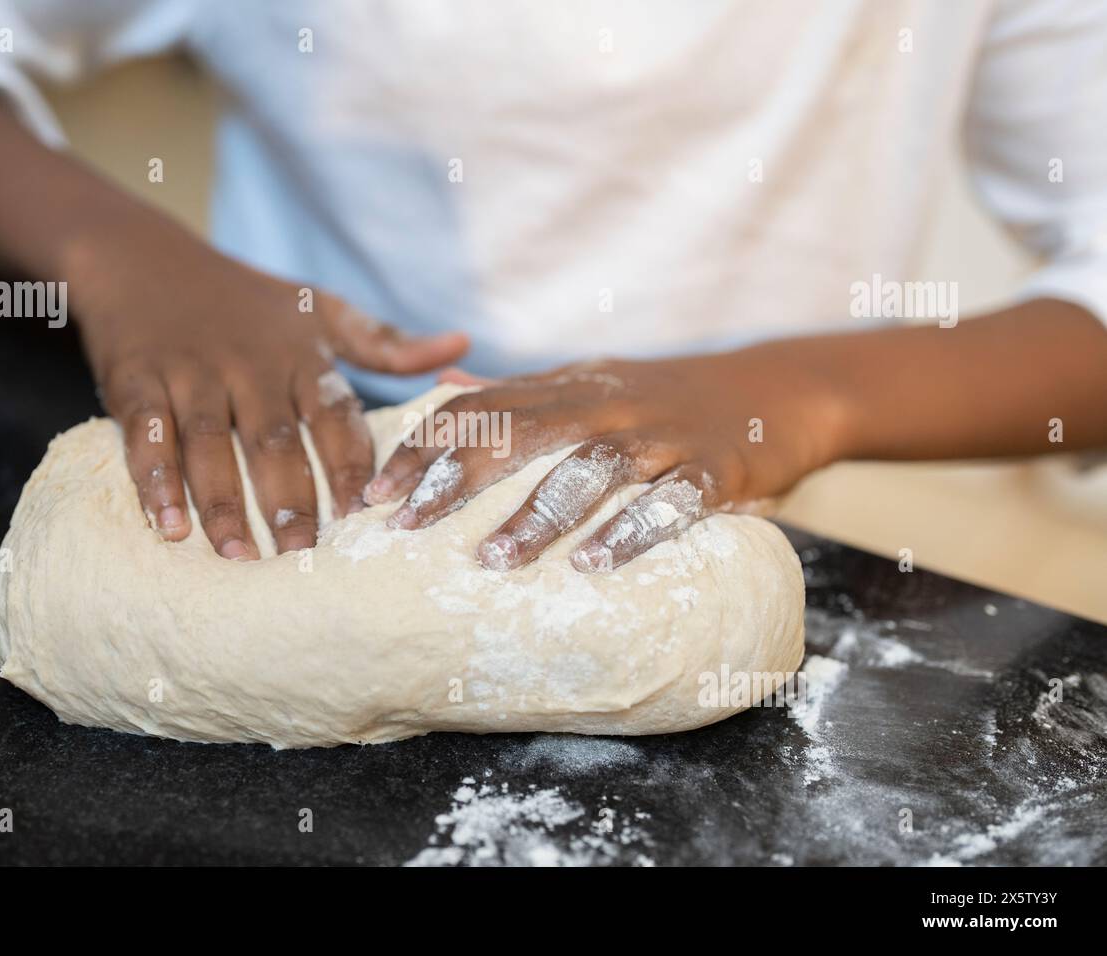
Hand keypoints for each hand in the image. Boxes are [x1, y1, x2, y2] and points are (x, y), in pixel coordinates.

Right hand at [73, 232, 466, 557]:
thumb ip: (386, 343)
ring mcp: (190, 374)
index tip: (365, 516)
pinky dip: (153, 480)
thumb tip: (460, 346)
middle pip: (273, 440)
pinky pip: (146, 435)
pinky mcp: (136, 382)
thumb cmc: (245, 298)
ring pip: (208, 445)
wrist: (142, 257)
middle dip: (290, 499)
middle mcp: (248, 367)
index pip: (335, 416)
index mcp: (299, 356)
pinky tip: (166, 526)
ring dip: (223, 503)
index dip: (351, 466)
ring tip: (240, 556)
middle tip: (303, 556)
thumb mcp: (320, 309)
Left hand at [366, 351, 849, 571]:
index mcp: (570, 385)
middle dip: (457, 475)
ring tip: (495, 560)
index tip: (374, 492)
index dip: (424, 444)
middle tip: (406, 524)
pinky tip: (593, 566)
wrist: (776, 388)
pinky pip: (672, 501)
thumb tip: (446, 388)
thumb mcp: (590, 381)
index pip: (482, 406)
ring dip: (540, 514)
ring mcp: (663, 435)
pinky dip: (632, 531)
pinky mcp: (715, 468)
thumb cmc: (665, 397)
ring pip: (591, 466)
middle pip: (522, 431)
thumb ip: (520, 391)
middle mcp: (607, 403)